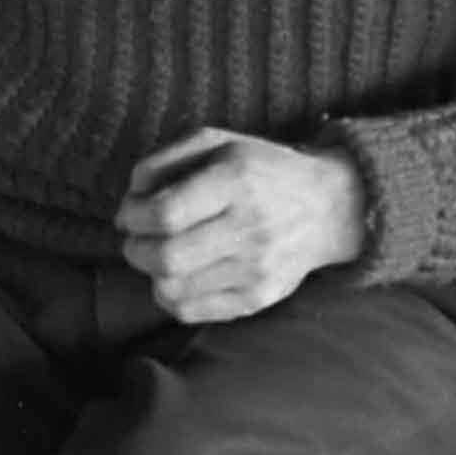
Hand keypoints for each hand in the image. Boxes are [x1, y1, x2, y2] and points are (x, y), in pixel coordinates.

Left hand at [116, 131, 367, 324]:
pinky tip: (178, 277)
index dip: (133, 217)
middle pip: (165, 257)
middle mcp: (250, 227)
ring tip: (159, 256)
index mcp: (237, 180)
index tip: (129, 215)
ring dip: (151, 274)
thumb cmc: (260, 170)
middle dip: (134, 249)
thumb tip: (130, 198)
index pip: (165, 213)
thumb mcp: (217, 142)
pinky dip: (170, 296)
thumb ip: (164, 160)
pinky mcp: (257, 298)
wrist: (327, 207)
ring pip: (172, 289)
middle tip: (136, 239)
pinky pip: (190, 312)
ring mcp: (256, 268)